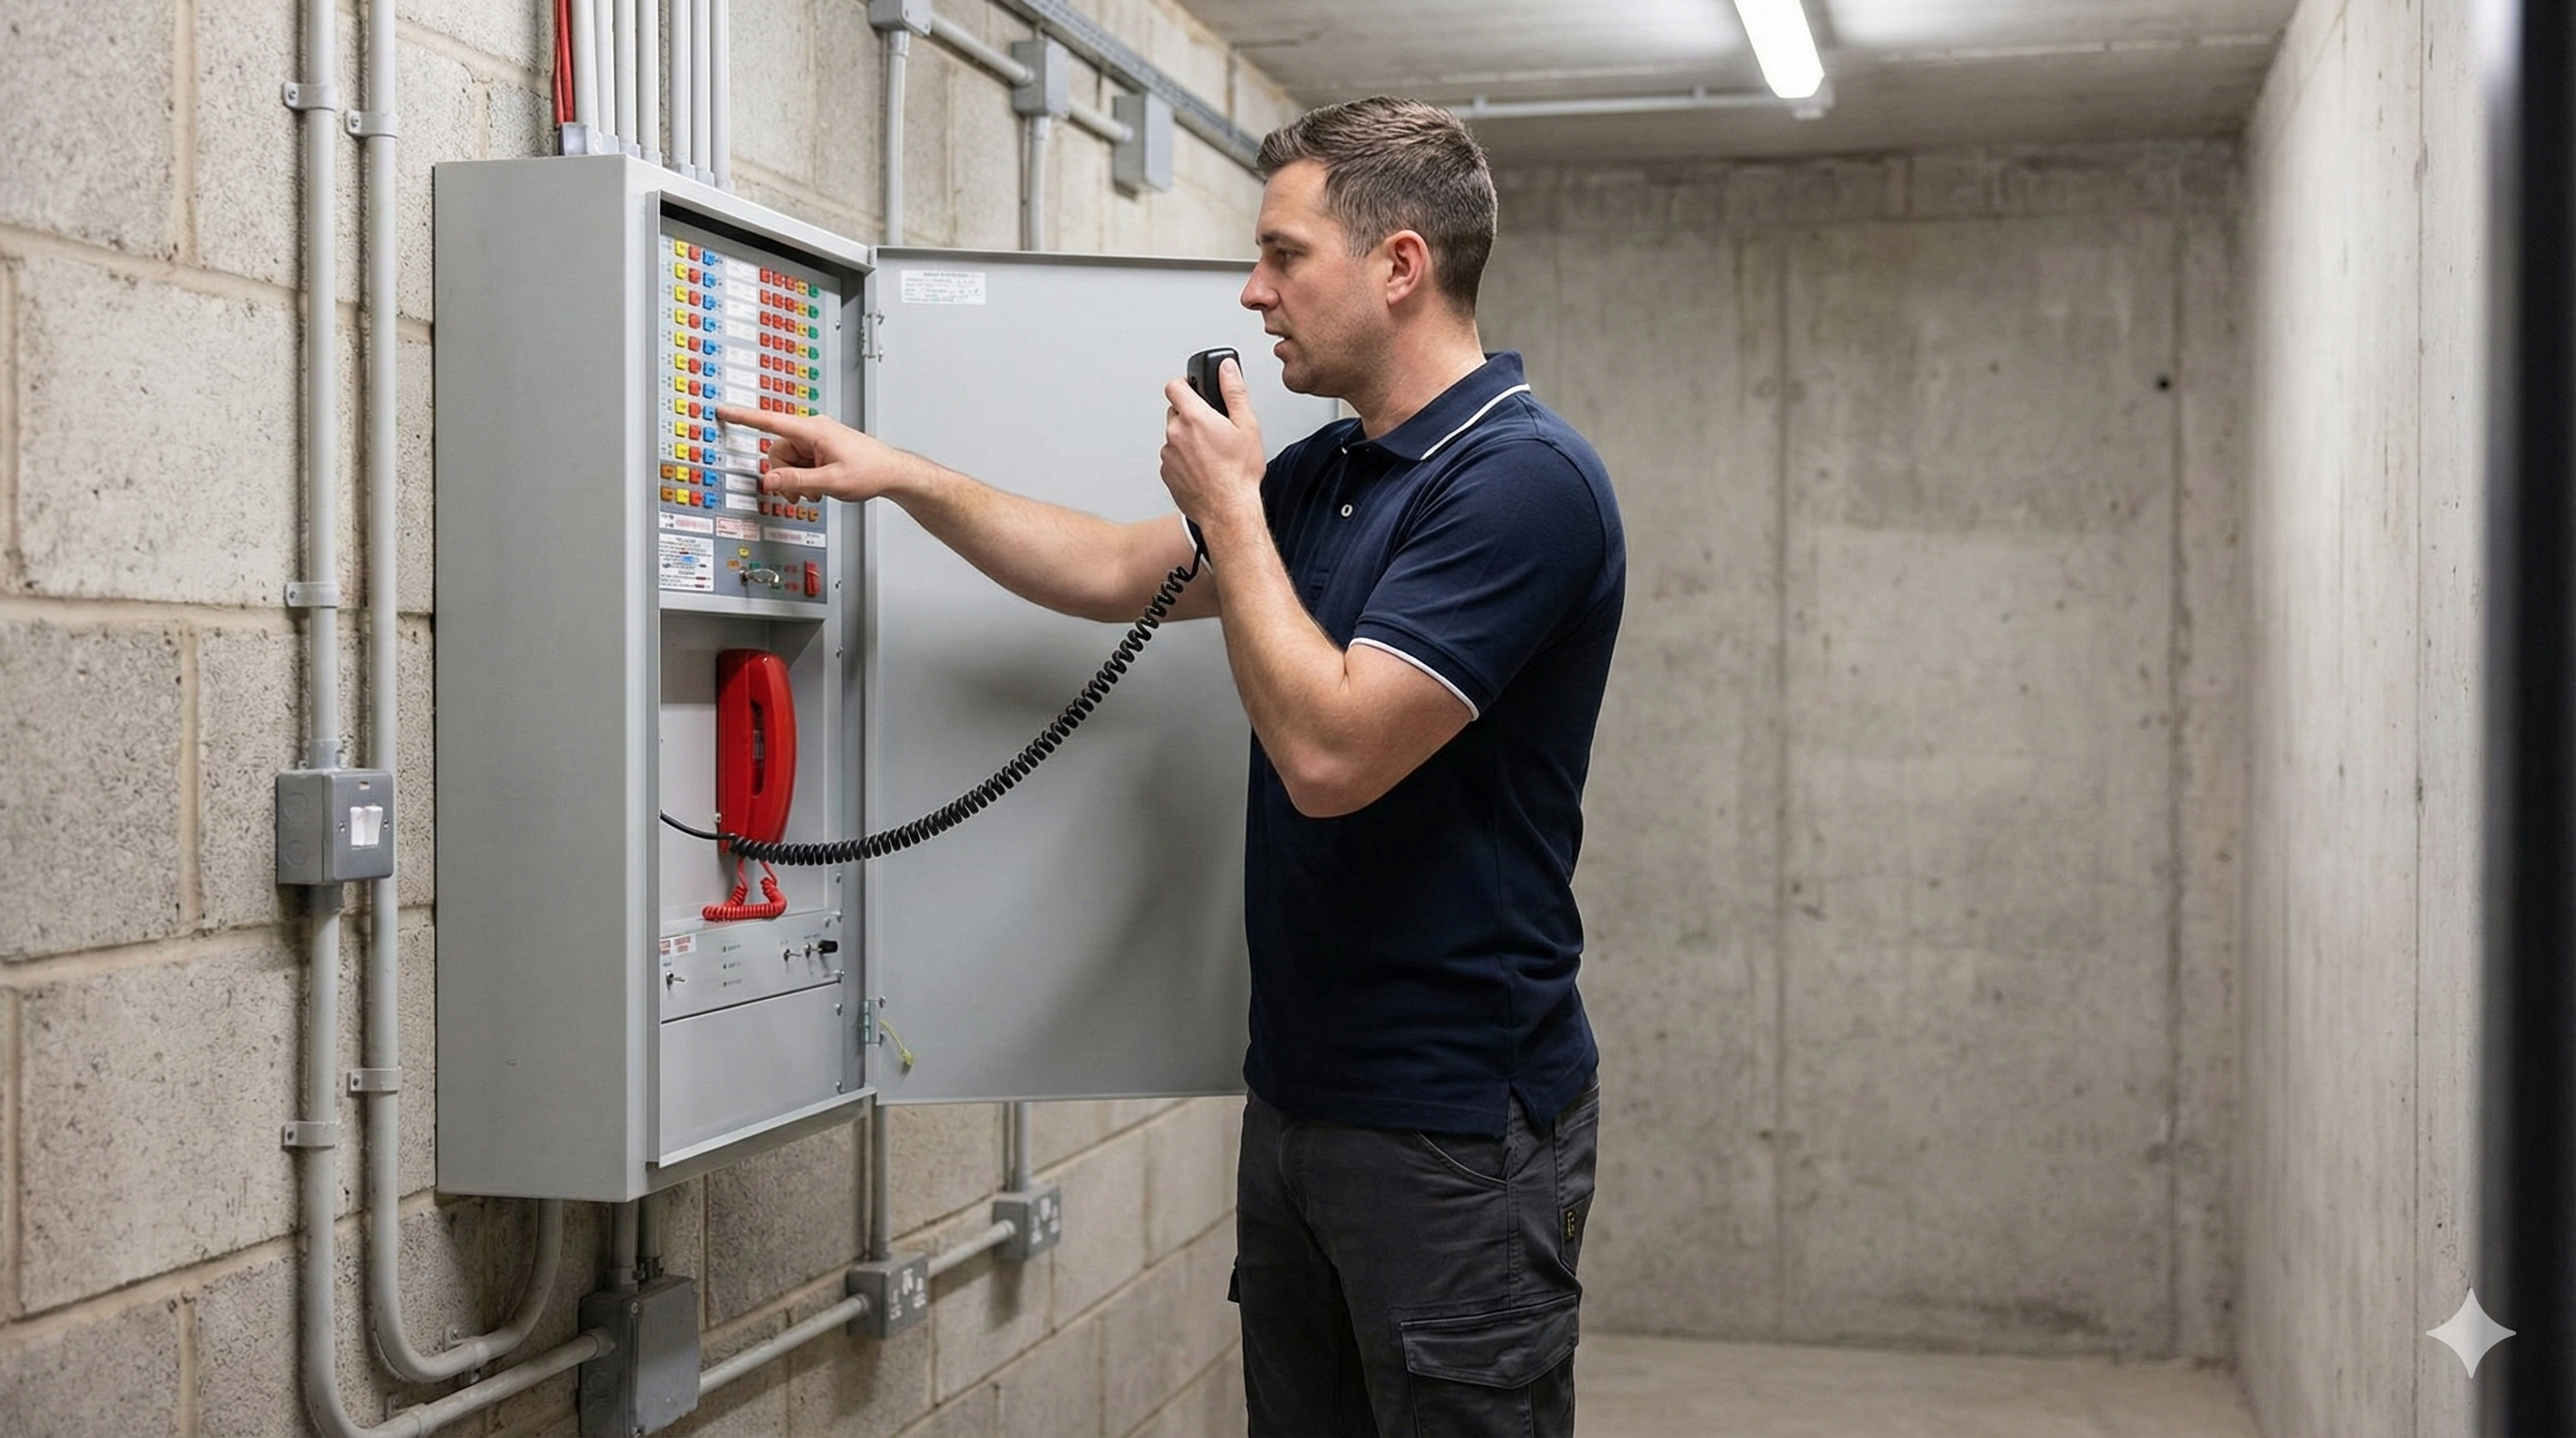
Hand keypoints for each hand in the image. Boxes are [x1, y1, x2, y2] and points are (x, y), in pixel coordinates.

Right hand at [715, 404, 907, 502]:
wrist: (892, 473)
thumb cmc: (870, 470)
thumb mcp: (829, 481)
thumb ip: (796, 481)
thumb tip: (769, 481)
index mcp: (812, 430)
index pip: (770, 421)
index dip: (743, 417)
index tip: (723, 410)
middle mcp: (812, 431)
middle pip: (778, 451)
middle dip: (786, 475)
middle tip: (803, 492)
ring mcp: (817, 440)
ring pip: (788, 461)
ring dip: (797, 480)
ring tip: (817, 490)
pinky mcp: (821, 449)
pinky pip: (800, 463)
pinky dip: (805, 478)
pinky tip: (821, 486)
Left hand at [1159, 358, 1265, 533]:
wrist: (1228, 510)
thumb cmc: (1239, 474)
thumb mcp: (1247, 426)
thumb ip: (1234, 391)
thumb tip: (1226, 368)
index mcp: (1194, 417)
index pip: (1174, 385)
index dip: (1185, 384)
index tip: (1194, 390)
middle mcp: (1175, 434)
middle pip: (1175, 411)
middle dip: (1191, 415)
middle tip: (1213, 428)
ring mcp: (1168, 455)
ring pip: (1174, 436)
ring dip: (1187, 439)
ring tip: (1211, 453)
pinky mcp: (1166, 474)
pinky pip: (1172, 458)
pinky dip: (1184, 459)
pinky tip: (1203, 468)